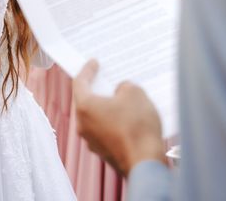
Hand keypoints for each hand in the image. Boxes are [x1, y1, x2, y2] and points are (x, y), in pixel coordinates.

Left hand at [73, 60, 166, 176]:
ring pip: (97, 118)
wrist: (145, 162)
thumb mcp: (135, 93)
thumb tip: (121, 93)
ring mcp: (93, 141)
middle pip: (87, 101)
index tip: (93, 62)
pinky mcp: (105, 152)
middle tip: (107, 79)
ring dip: (108, 108)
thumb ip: (124, 87)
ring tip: (124, 98)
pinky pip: (106, 131)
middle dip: (99, 90)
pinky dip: (115, 122)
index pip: (80, 83)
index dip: (87, 70)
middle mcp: (83, 125)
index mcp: (85, 107)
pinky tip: (129, 118)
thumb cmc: (137, 126)